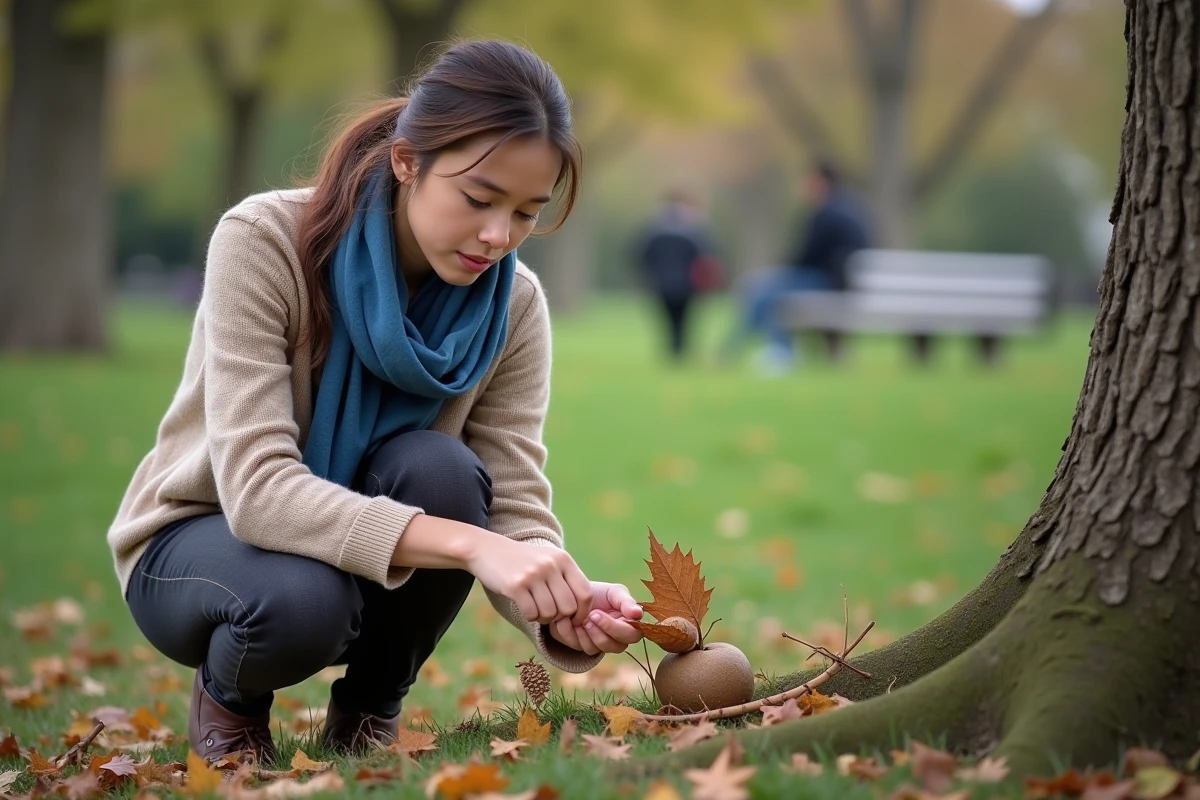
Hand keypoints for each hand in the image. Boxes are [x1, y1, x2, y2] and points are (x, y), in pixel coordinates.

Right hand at [466, 538, 593, 625]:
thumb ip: (566, 579)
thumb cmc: (522, 560)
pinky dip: (530, 616)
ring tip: (535, 608)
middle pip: (569, 607)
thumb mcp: (548, 560)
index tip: (573, 618)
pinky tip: (524, 606)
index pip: (585, 593)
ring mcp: (533, 574)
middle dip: (560, 617)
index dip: (582, 612)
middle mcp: (550, 565)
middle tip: (549, 613)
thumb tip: (584, 610)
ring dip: (543, 618)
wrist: (486, 549)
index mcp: (563, 559)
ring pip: (550, 613)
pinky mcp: (515, 585)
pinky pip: (532, 613)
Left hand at [548, 582, 644, 655]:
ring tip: (580, 618)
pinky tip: (569, 621)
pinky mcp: (585, 647)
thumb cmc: (598, 593)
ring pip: (598, 649)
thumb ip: (626, 602)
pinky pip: (582, 648)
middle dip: (601, 631)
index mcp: (629, 625)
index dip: (615, 628)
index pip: (632, 635)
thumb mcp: (613, 592)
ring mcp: (601, 645)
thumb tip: (638, 613)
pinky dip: (573, 634)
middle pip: (616, 646)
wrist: (572, 594)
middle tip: (589, 616)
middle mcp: (618, 639)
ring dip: (587, 633)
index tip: (597, 613)